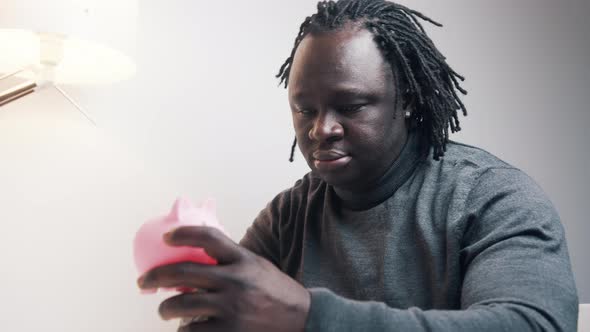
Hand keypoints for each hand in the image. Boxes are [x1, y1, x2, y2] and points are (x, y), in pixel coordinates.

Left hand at [137, 226, 310, 331]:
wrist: (300, 318)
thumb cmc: (273, 289)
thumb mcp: (255, 265)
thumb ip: (230, 258)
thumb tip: (196, 251)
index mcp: (242, 259)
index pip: (208, 237)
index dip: (184, 233)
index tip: (166, 237)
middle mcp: (236, 280)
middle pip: (184, 272)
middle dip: (157, 275)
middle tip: (144, 280)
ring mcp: (232, 307)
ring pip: (182, 305)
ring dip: (165, 308)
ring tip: (164, 310)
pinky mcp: (230, 331)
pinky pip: (192, 330)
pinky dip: (184, 329)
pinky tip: (186, 327)